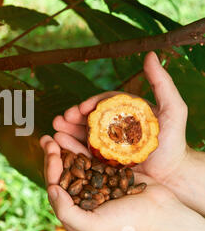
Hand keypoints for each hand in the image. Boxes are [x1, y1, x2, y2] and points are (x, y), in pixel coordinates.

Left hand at [40, 134, 204, 230]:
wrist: (160, 214)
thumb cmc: (127, 223)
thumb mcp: (92, 226)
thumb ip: (66, 211)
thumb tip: (51, 188)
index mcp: (74, 213)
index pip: (55, 187)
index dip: (51, 169)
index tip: (52, 153)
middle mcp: (82, 198)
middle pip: (62, 173)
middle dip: (53, 155)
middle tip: (47, 139)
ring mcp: (95, 184)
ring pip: (74, 163)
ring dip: (64, 148)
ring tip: (56, 133)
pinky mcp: (108, 173)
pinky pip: (91, 157)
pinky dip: (82, 146)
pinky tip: (75, 134)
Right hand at [52, 52, 188, 185]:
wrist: (174, 175)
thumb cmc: (175, 142)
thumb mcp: (174, 109)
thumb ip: (162, 83)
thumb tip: (150, 55)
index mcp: (125, 112)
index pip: (104, 104)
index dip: (91, 104)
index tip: (81, 108)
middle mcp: (114, 128)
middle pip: (89, 119)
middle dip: (72, 118)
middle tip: (60, 118)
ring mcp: (107, 145)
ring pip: (83, 135)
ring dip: (67, 131)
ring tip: (55, 130)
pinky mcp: (103, 163)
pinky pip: (84, 154)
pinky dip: (70, 148)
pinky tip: (59, 144)